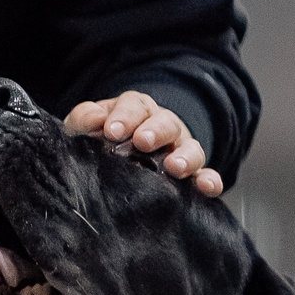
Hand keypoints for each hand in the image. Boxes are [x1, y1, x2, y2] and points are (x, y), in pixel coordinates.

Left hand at [65, 91, 223, 196]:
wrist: (116, 156)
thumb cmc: (103, 137)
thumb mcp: (88, 124)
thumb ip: (85, 118)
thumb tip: (94, 121)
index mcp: (136, 110)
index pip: (134, 106)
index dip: (124, 117)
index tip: (112, 131)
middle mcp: (162, 126)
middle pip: (166, 123)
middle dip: (155, 131)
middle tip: (142, 141)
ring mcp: (180, 150)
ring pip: (191, 148)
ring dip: (185, 157)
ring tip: (174, 167)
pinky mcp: (192, 175)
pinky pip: (205, 176)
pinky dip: (209, 180)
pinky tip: (208, 188)